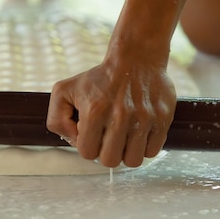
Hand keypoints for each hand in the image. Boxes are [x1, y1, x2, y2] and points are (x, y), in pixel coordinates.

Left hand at [47, 56, 176, 167]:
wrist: (136, 57)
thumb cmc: (99, 78)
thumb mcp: (64, 90)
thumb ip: (56, 119)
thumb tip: (72, 140)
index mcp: (95, 111)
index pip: (87, 153)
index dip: (88, 146)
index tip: (92, 133)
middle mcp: (120, 116)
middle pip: (111, 161)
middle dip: (107, 152)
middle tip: (108, 138)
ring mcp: (144, 118)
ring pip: (133, 160)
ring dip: (126, 152)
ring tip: (124, 136)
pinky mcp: (162, 118)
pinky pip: (152, 151)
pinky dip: (145, 146)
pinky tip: (138, 132)